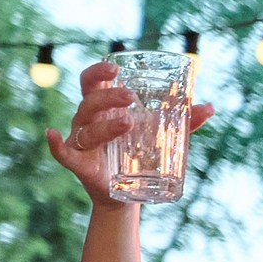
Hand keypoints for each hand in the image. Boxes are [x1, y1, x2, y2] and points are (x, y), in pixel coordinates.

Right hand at [44, 62, 214, 206]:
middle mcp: (88, 120)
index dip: (99, 71)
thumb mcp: (163, 138)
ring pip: (85, 126)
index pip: (93, 81)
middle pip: (89, 100)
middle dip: (108, 96)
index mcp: (104, 108)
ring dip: (105, 124)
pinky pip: (62, 153)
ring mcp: (81, 140)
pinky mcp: (79, 163)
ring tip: (128, 123)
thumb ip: (184, 124)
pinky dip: (55, 145)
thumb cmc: (141, 155)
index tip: (115, 67)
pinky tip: (53, 135)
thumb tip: (210, 108)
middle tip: (130, 97)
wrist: (129, 194)